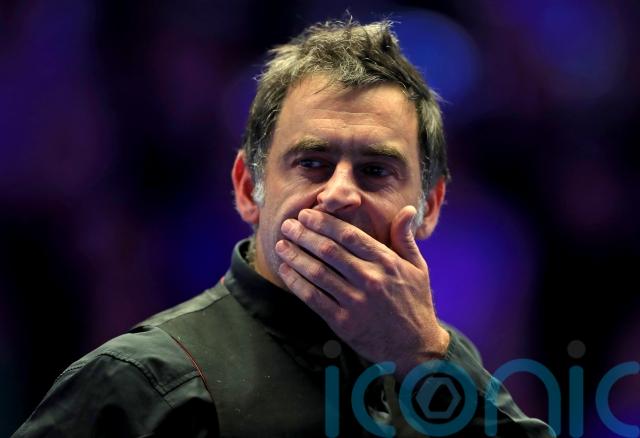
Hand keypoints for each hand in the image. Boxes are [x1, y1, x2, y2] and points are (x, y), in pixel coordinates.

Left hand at [275, 206, 449, 379]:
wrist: (416, 348)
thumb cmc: (415, 303)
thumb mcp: (418, 268)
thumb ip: (405, 238)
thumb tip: (406, 209)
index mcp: (387, 262)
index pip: (348, 235)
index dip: (323, 222)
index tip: (306, 214)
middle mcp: (370, 279)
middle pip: (329, 250)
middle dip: (304, 234)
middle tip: (288, 225)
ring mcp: (356, 302)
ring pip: (318, 273)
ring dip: (296, 256)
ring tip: (281, 245)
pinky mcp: (344, 323)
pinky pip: (314, 298)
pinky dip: (297, 283)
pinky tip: (286, 271)